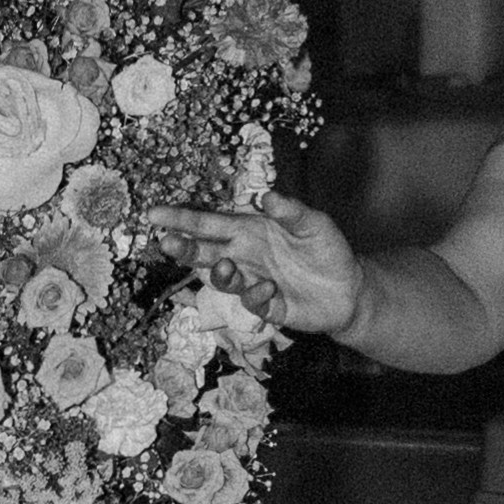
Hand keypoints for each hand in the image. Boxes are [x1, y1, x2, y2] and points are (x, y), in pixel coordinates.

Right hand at [164, 197, 366, 337]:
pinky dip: (256, 295)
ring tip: (225, 266)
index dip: (182, 220)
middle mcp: (245, 256)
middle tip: (165, 242)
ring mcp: (253, 282)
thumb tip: (267, 196)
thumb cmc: (327, 249)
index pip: (209, 224)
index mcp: (249, 230)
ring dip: (219, 273)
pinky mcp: (267, 307)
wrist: (349, 289)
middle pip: (205, 252)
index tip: (154, 215)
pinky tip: (269, 288)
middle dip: (183, 247)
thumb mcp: (314, 224)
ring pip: (223, 279)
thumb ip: (291, 211)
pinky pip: (252, 303)